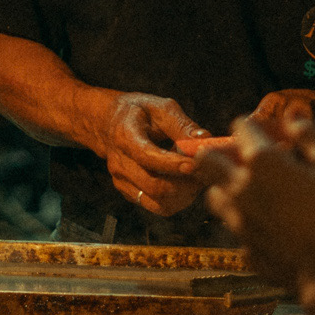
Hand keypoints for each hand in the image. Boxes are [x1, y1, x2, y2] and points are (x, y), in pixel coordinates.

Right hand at [95, 92, 209, 215]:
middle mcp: (120, 164)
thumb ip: (182, 124)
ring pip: (158, 202)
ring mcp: (122, 182)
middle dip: (185, 183)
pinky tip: (185, 183)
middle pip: (154, 186)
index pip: (148, 157)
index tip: (195, 164)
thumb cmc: (138, 113)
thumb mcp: (160, 107)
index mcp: (125, 137)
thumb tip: (205, 140)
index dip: (173, 164)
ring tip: (197, 178)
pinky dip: (176, 199)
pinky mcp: (129, 193)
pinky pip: (157, 206)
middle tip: (205, 172)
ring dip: (184, 195)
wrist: (108, 123)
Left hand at [202, 115, 314, 300]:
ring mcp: (237, 220)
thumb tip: (292, 117)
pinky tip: (267, 223)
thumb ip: (308, 135)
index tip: (267, 135)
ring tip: (253, 191)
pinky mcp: (242, 246)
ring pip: (213, 194)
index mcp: (262, 162)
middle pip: (207, 159)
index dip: (253, 127)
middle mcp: (240, 187)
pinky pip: (233, 225)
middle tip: (244, 159)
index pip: (240, 126)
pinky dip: (243, 219)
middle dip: (220, 153)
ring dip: (227, 187)